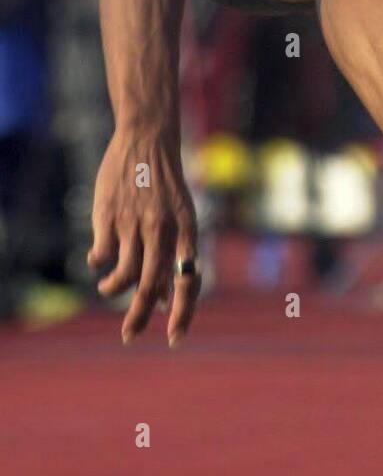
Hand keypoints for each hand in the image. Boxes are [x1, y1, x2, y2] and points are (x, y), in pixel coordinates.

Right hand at [88, 130, 200, 346]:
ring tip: (108, 287)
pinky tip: (98, 260)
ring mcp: (134, 222)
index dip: (183, 312)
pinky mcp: (109, 215)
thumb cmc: (164, 182)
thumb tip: (162, 301)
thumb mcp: (179, 216)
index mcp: (187, 230)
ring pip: (123, 273)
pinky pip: (102, 254)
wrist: (148, 138)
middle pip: (152, 284)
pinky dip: (99, 263)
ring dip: (114, 288)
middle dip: (139, 317)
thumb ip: (173, 255)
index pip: (190, 280)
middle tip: (130, 336)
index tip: (174, 338)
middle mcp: (162, 229)